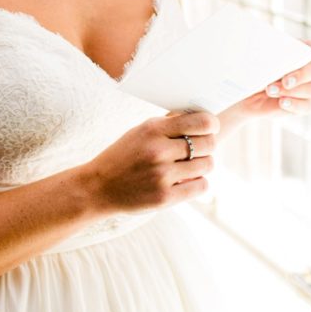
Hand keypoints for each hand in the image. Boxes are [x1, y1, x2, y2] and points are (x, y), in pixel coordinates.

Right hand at [83, 111, 219, 213]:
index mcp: (153, 129)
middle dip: (208, 145)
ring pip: (207, 165)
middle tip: (199, 149)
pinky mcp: (164, 197)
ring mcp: (162, 175)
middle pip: (208, 144)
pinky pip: (201, 186)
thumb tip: (201, 113)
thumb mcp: (141, 131)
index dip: (212, 124)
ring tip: (190, 166)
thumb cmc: (124, 155)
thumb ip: (169, 123)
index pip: (201, 122)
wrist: (98, 187)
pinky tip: (187, 180)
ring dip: (203, 165)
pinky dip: (198, 183)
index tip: (210, 127)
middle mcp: (158, 150)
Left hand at [240, 42, 310, 118]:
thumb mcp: (255, 63)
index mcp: (294, 54)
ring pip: (310, 88)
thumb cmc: (251, 74)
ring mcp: (304, 88)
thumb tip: (278, 60)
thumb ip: (269, 59)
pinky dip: (295, 104)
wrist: (243, 97)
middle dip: (301, 74)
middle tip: (286, 80)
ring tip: (270, 90)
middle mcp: (303, 70)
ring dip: (292, 90)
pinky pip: (307, 106)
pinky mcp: (301, 105)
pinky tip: (282, 102)